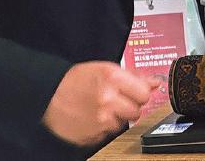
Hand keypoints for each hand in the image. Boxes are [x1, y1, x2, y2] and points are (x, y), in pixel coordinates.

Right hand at [42, 62, 159, 146]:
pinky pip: (108, 134)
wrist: (48, 95)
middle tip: (116, 100)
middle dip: (130, 106)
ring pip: (124, 123)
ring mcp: (100, 119)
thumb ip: (134, 76)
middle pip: (137, 110)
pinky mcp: (92, 135)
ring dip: (116, 117)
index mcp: (113, 78)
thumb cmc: (75, 80)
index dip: (140, 93)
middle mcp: (108, 99)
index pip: (145, 93)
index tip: (134, 92)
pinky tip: (92, 117)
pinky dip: (103, 127)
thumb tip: (156, 82)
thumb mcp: (105, 69)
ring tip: (101, 108)